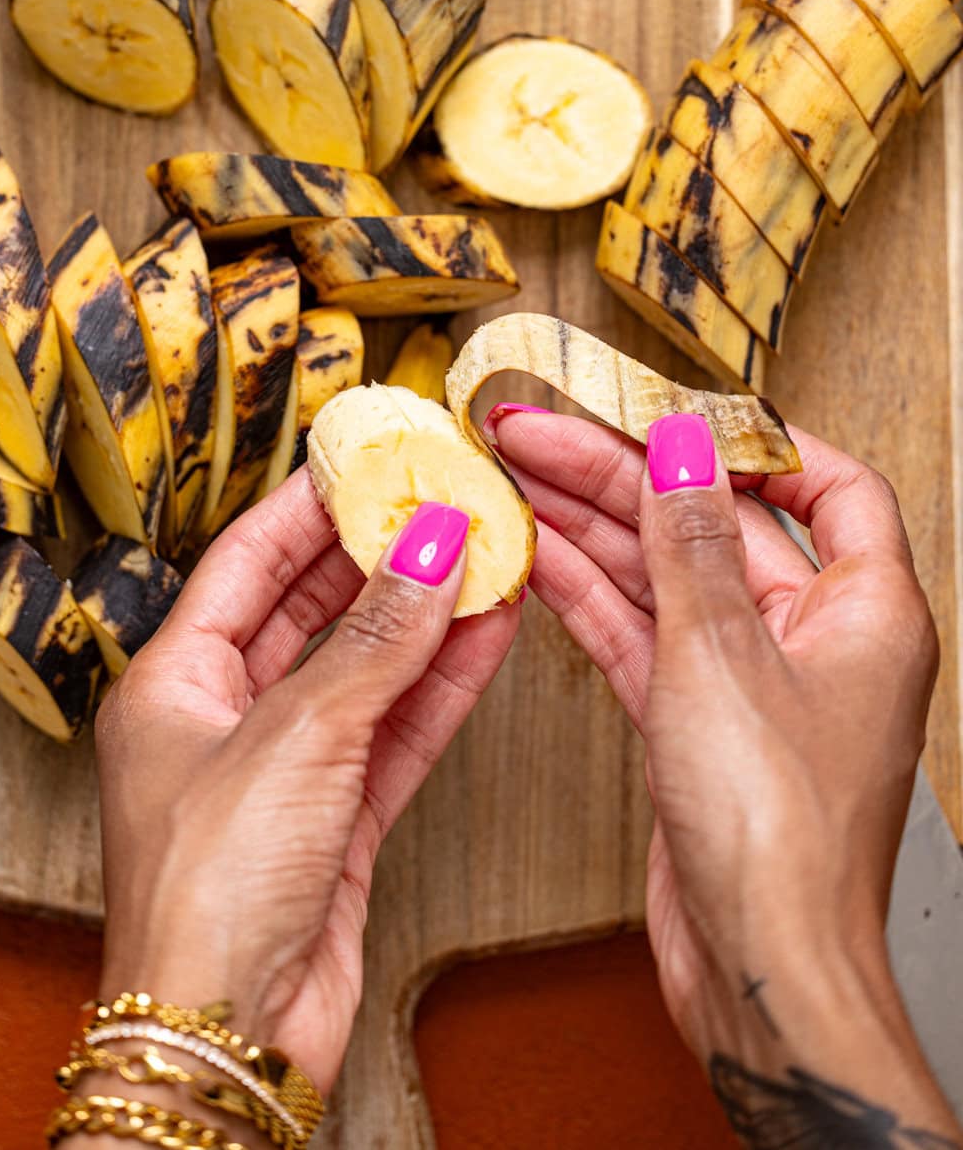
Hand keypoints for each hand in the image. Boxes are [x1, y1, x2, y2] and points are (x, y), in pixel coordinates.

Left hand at [93, 474, 519, 1100]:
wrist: (228, 1037)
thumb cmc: (207, 898)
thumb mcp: (293, 739)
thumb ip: (373, 642)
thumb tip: (431, 549)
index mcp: (171, 683)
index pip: (246, 562)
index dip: (309, 505)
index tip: (367, 457)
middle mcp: (222, 719)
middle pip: (309, 610)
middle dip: (379, 557)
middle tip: (442, 499)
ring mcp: (284, 772)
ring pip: (364, 670)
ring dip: (425, 617)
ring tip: (487, 554)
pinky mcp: (337, 824)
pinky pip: (395, 731)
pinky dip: (440, 686)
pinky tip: (486, 635)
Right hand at [490, 404, 958, 1142]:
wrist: (760, 973)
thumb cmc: (780, 838)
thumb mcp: (723, 652)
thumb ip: (694, 538)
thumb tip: (685, 445)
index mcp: (866, 610)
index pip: (827, 484)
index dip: (750, 439)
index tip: (669, 410)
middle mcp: (816, 639)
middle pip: (716, 523)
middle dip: (624, 475)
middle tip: (540, 433)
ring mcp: (753, 684)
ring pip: (665, 576)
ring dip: (592, 528)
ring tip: (517, 477)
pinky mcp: (699, 727)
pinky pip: (641, 635)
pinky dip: (590, 596)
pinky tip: (535, 557)